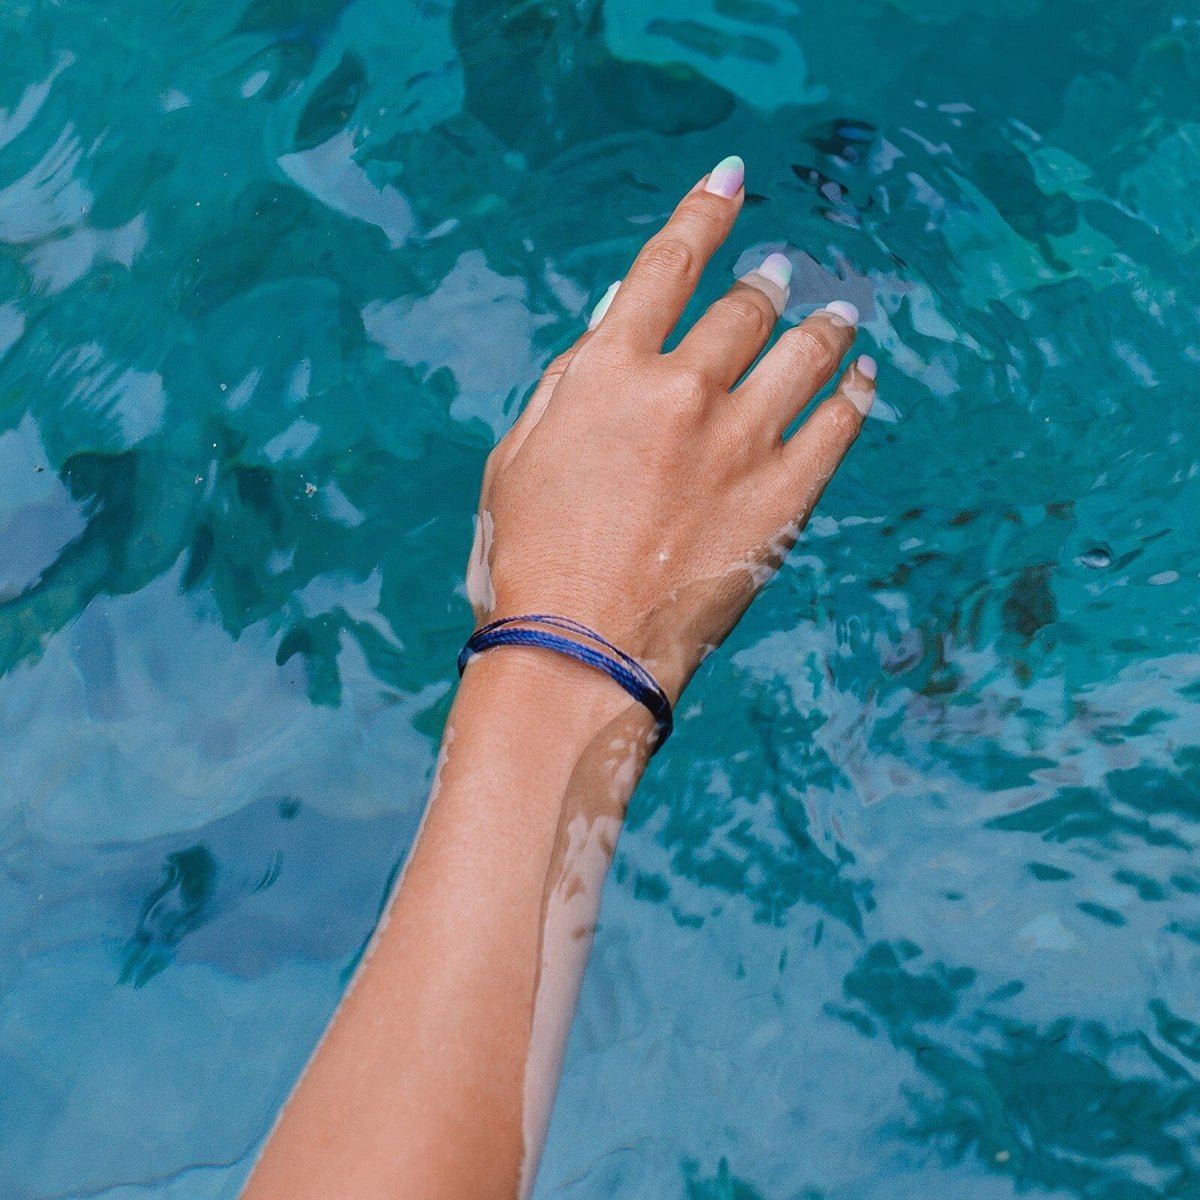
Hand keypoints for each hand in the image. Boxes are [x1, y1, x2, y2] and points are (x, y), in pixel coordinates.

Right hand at [467, 155, 876, 703]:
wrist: (578, 657)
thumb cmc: (528, 562)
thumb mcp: (518, 458)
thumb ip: (570, 385)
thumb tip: (613, 323)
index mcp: (607, 371)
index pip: (666, 263)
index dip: (703, 211)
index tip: (732, 179)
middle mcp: (681, 390)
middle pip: (742, 306)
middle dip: (764, 281)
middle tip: (780, 273)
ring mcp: (740, 443)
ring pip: (802, 354)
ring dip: (823, 324)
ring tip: (839, 312)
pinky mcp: (784, 498)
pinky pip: (838, 427)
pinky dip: (855, 394)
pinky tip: (863, 378)